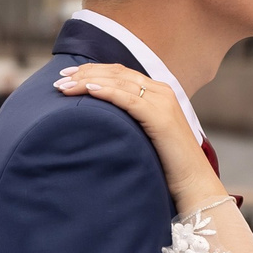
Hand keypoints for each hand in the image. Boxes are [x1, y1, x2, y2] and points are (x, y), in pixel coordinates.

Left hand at [52, 62, 221, 211]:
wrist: (193, 182)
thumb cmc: (167, 164)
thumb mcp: (145, 136)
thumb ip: (130, 122)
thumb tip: (101, 121)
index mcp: (159, 92)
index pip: (120, 73)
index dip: (93, 71)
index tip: (68, 76)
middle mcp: (162, 91)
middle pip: (117, 73)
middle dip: (85, 73)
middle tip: (59, 79)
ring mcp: (162, 102)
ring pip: (119, 82)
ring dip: (88, 81)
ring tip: (65, 87)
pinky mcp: (160, 116)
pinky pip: (128, 99)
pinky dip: (107, 92)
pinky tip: (88, 91)